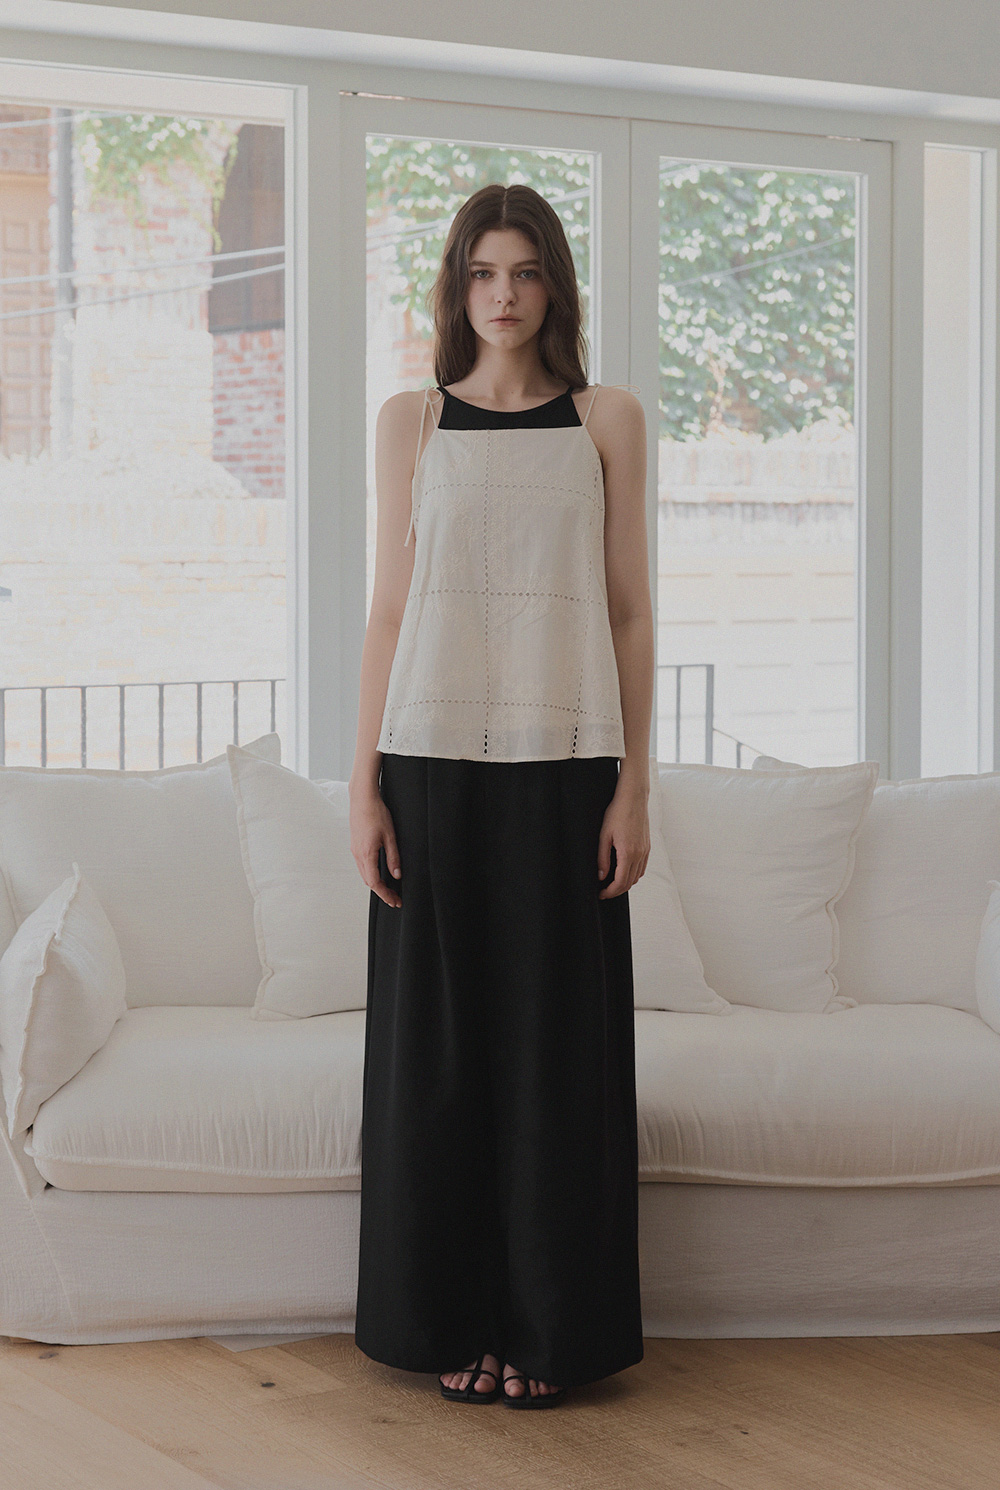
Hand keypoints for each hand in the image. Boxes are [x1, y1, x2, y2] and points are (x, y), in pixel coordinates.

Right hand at [350, 787, 402, 908]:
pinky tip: (379, 872)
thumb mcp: (390, 836)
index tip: (395, 901)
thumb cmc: (376, 813)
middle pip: (369, 882)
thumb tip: (397, 875)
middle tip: (395, 898)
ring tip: (389, 889)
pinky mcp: (355, 845)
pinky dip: (371, 874)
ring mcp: (355, 850)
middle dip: (382, 892)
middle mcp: (358, 855)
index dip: (385, 895)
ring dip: (376, 884)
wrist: (362, 799)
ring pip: (364, 874)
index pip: (375, 883)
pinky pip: (362, 866)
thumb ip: (393, 857)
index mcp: (367, 854)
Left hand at [597, 784, 649, 898]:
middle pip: (629, 883)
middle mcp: (640, 854)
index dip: (610, 892)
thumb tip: (601, 876)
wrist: (633, 798)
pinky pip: (642, 868)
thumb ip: (602, 858)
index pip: (620, 882)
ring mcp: (645, 851)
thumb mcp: (604, 835)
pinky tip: (623, 872)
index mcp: (628, 853)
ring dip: (625, 884)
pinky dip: (633, 875)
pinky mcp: (647, 847)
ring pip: (637, 877)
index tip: (601, 894)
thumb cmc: (617, 813)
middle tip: (604, 891)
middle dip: (616, 891)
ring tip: (612, 883)